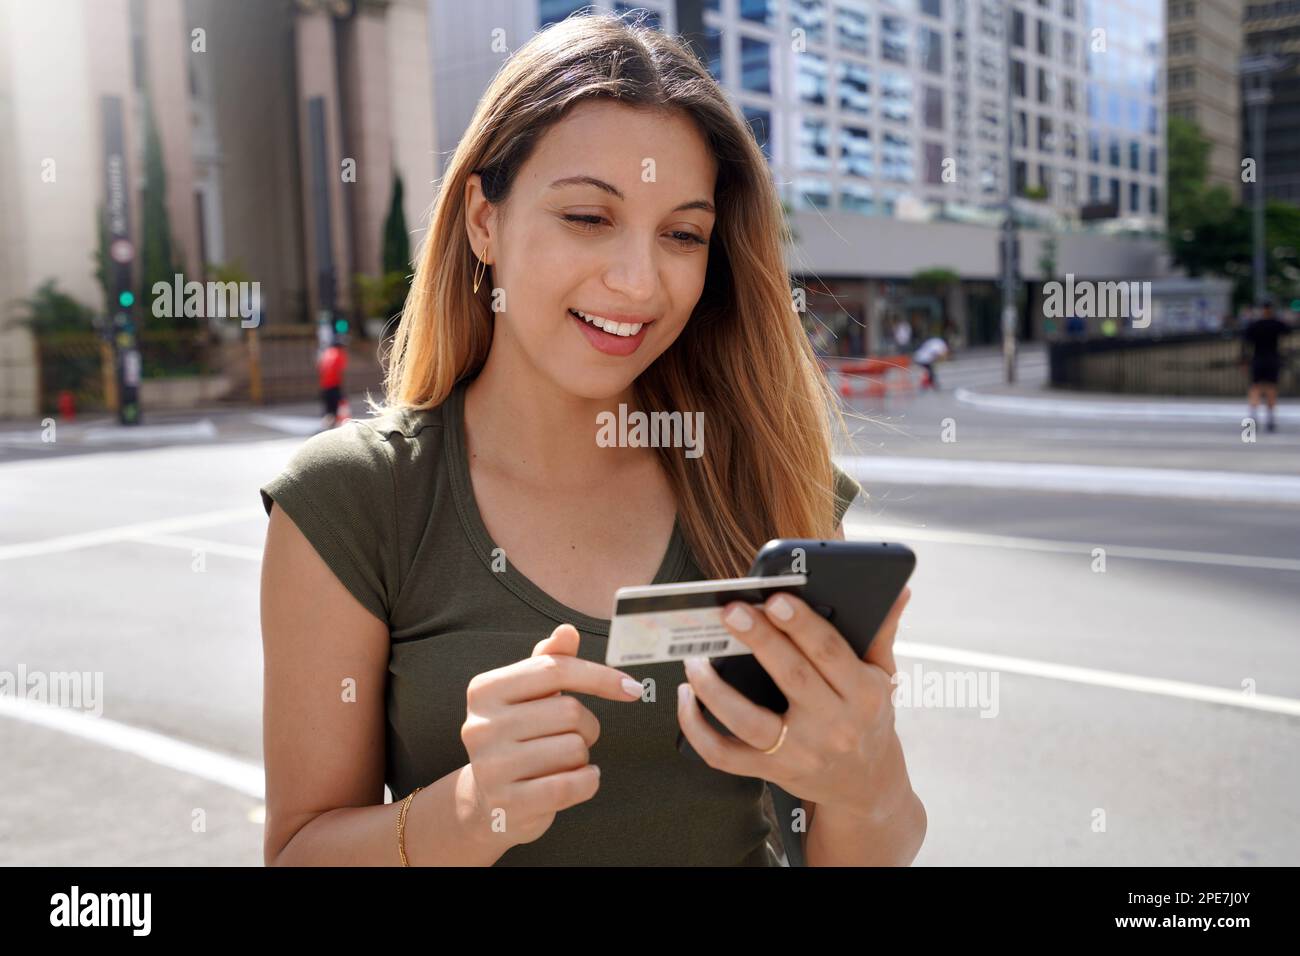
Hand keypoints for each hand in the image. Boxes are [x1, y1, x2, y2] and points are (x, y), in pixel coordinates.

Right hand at [459, 623, 644, 850]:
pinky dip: (588, 781)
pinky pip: (572, 785)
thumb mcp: (529, 695)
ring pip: (574, 749)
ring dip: (582, 757)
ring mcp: (491, 767)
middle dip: (587, 726)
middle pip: (569, 711)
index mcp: (485, 690)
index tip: (632, 688)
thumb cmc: (518, 738)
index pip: (554, 669)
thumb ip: (550, 661)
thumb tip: (567, 631)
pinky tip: (579, 780)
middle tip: (574, 737)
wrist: (490, 802)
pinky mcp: (508, 803)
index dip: (600, 676)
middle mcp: (481, 725)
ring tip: (563, 762)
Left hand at [677, 587, 912, 819]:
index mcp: (863, 694)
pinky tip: (686, 698)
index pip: (829, 653)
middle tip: (730, 611)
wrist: (869, 788)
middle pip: (790, 677)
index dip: (801, 625)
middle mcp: (833, 725)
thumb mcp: (884, 678)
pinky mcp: (772, 772)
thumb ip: (881, 632)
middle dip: (758, 640)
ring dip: (715, 689)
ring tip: (696, 658)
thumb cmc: (870, 720)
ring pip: (748, 722)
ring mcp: (799, 752)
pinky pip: (724, 755)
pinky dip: (697, 728)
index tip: (776, 599)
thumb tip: (897, 590)